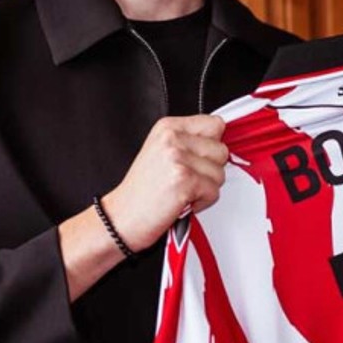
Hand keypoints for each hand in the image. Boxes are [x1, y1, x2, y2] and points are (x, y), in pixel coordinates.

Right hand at [102, 114, 228, 251]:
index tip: (199, 160)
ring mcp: (177, 157)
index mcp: (168, 127)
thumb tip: (221, 141)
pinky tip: (182, 202)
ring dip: (205, 188)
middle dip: (209, 170)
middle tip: (185, 180)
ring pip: (220, 173)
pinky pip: (214, 191)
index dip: (212, 146)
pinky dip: (202, 203)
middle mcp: (172, 138)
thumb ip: (189, 142)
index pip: (215, 124)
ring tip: (181, 192)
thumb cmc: (142, 192)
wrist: (121, 218)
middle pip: (221, 150)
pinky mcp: (184, 180)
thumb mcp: (161, 152)